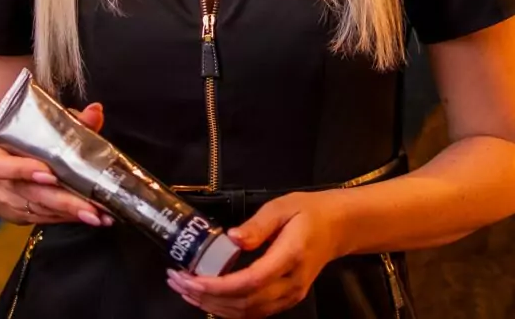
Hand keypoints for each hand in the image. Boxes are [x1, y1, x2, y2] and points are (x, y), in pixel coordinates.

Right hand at [0, 102, 111, 227]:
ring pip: (43, 211)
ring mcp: (14, 202)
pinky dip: (72, 218)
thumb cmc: (29, 141)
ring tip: (101, 216)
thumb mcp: (46, 127)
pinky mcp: (26, 216)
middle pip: (32, 194)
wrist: (9, 162)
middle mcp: (4, 184)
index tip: (50, 175)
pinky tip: (95, 217)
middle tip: (91, 208)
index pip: (0, 167)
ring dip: (73, 214)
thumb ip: (71, 121)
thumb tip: (95, 112)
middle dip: (64, 202)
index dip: (22, 171)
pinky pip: (49, 219)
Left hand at [166, 192, 343, 317]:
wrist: (338, 227)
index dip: (218, 286)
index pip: (250, 281)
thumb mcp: (283, 206)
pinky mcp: (286, 300)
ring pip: (247, 313)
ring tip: (185, 290)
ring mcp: (290, 296)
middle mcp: (291, 284)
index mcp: (290, 257)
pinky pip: (253, 312)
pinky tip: (207, 298)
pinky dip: (227, 309)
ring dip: (213, 306)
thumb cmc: (308, 212)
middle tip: (177, 281)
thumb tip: (232, 238)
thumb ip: (258, 225)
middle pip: (245, 303)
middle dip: (206, 297)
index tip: (191, 279)